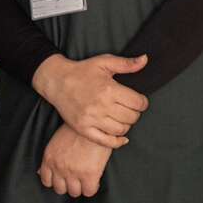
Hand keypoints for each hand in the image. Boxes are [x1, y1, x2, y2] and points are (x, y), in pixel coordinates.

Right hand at [32, 53, 148, 146]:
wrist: (57, 81)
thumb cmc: (82, 71)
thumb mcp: (104, 62)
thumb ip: (126, 64)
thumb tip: (145, 59)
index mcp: (109, 89)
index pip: (137, 102)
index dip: (143, 102)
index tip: (140, 101)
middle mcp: (101, 106)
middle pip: (131, 117)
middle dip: (136, 113)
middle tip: (132, 108)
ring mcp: (91, 120)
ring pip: (121, 130)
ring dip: (127, 125)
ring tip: (123, 117)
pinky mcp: (83, 129)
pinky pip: (105, 141)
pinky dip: (117, 142)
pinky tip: (122, 137)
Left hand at [38, 123, 112, 197]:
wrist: (95, 120)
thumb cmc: (78, 127)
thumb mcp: (57, 140)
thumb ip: (50, 158)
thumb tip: (39, 172)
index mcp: (50, 158)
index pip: (47, 181)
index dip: (56, 181)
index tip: (63, 178)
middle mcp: (59, 167)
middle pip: (60, 189)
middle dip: (68, 184)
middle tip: (76, 178)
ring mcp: (74, 172)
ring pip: (74, 192)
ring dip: (80, 186)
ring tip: (86, 179)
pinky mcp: (89, 174)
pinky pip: (89, 191)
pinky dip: (92, 187)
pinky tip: (95, 179)